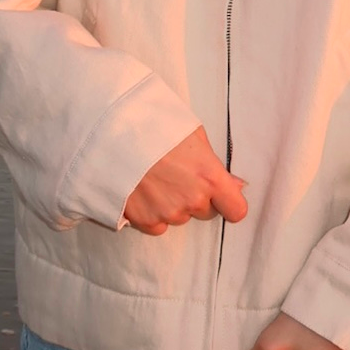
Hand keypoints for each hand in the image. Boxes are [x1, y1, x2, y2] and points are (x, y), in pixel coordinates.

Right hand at [122, 126, 247, 236]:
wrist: (112, 133)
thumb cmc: (154, 125)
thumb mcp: (193, 135)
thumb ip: (214, 164)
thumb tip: (235, 185)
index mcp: (209, 177)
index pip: (236, 210)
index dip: (230, 203)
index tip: (223, 196)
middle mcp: (193, 200)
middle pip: (206, 211)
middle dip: (197, 198)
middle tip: (178, 175)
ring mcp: (168, 213)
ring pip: (179, 216)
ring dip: (172, 203)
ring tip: (155, 177)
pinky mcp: (145, 220)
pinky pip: (158, 224)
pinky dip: (152, 212)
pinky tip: (143, 190)